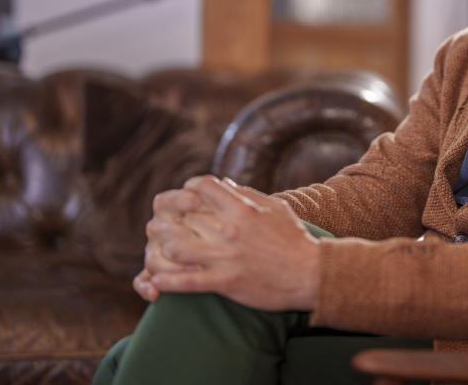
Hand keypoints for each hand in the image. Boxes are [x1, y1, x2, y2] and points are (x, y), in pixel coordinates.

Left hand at [147, 176, 321, 311]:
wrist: (310, 274)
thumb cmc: (294, 239)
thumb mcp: (275, 208)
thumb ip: (246, 194)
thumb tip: (222, 184)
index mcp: (242, 209)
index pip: (201, 186)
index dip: (188, 189)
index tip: (187, 198)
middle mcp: (230, 230)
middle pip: (181, 214)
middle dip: (168, 216)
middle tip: (164, 223)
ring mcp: (226, 257)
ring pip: (175, 247)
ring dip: (163, 246)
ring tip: (160, 248)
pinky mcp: (225, 283)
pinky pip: (185, 283)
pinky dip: (166, 282)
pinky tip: (157, 281)